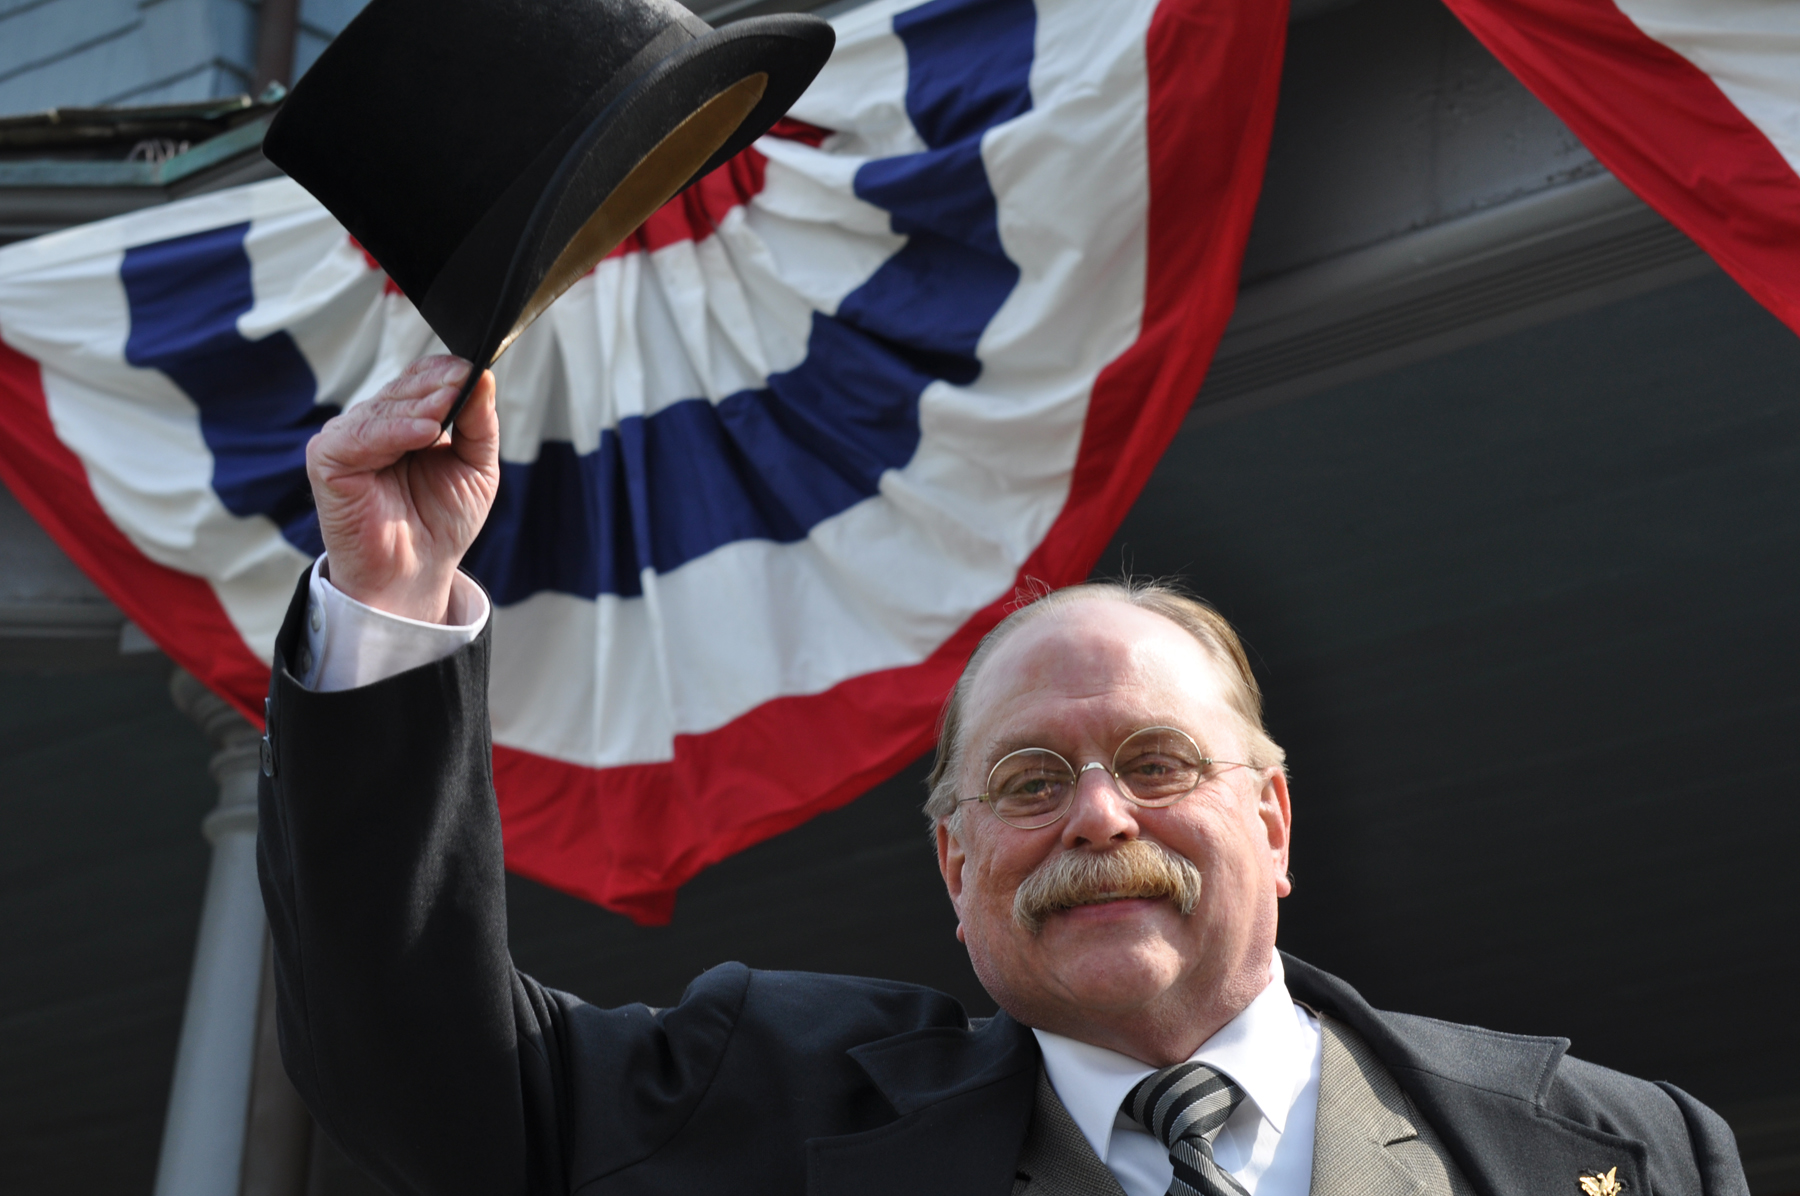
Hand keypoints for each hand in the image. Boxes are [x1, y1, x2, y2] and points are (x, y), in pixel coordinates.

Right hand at [305, 356, 498, 622]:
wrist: (414, 573)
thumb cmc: (442, 523)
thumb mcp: (475, 467)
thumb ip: (479, 423)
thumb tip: (483, 377)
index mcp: (404, 420)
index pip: (421, 380)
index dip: (446, 373)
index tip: (474, 370)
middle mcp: (374, 424)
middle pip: (405, 389)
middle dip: (438, 387)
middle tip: (465, 381)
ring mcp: (348, 439)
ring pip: (385, 408)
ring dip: (421, 405)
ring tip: (447, 407)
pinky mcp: (327, 459)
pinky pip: (360, 436)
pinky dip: (395, 432)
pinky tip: (425, 432)